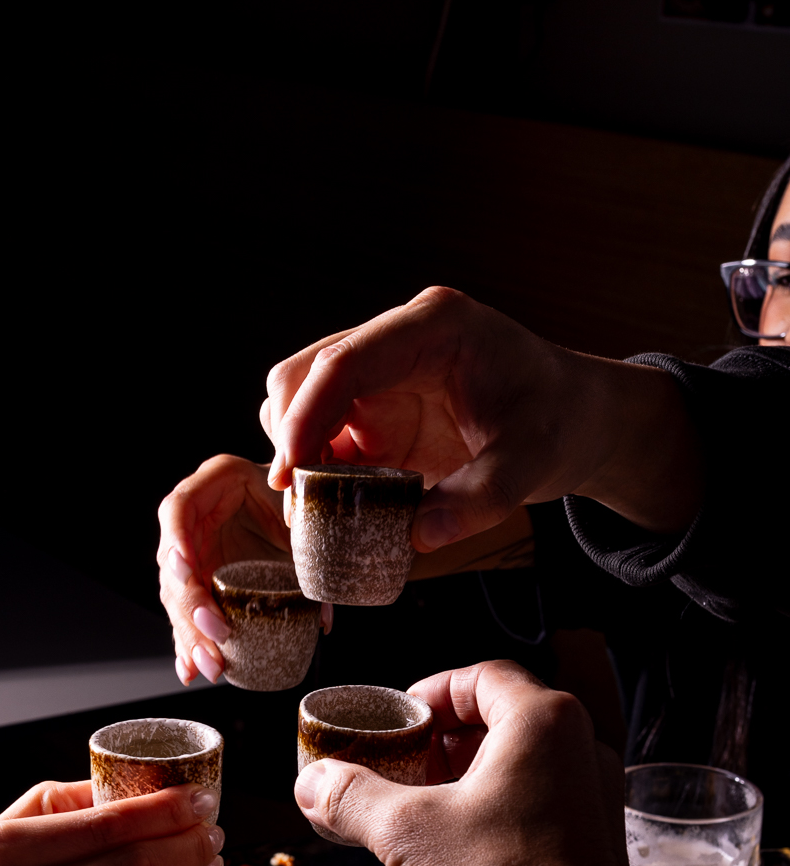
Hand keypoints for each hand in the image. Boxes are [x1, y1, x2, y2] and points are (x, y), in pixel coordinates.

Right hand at [157, 454, 330, 683]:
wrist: (302, 502)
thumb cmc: (302, 495)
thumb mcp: (306, 506)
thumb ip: (313, 543)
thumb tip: (319, 617)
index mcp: (214, 482)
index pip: (178, 509)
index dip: (176, 541)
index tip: (187, 571)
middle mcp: (194, 519)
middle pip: (172, 565)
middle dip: (191, 606)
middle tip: (216, 636)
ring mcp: (194, 553)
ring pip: (177, 597)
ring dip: (191, 634)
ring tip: (210, 665)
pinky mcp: (202, 581)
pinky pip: (187, 615)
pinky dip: (189, 643)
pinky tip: (190, 670)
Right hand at [261, 287, 701, 548]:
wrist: (576, 418)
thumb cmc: (559, 422)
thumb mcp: (534, 462)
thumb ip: (480, 500)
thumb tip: (417, 537)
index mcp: (434, 328)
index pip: (344, 361)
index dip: (305, 416)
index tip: (289, 473)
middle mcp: (396, 340)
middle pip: (303, 374)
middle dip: (290, 437)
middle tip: (301, 503)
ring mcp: (380, 372)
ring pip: (299, 399)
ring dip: (298, 454)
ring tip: (318, 508)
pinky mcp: (374, 407)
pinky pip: (321, 433)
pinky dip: (316, 469)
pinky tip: (334, 506)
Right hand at [292, 660, 637, 865]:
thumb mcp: (408, 832)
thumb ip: (353, 797)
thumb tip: (311, 784)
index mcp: (543, 722)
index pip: (483, 676)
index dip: (432, 692)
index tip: (399, 721)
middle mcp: (580, 749)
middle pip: (496, 724)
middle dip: (436, 751)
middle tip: (398, 773)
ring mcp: (594, 797)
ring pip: (511, 772)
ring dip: (454, 792)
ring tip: (410, 832)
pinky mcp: (594, 840)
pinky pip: (532, 808)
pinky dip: (485, 820)